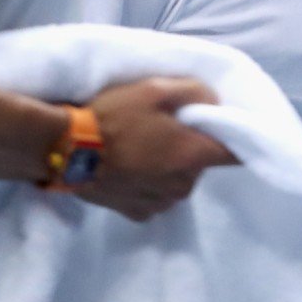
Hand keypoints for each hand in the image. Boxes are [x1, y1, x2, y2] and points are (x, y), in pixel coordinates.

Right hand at [75, 76, 238, 221]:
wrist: (65, 150)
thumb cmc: (114, 117)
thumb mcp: (155, 88)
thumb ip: (195, 92)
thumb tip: (214, 102)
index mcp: (193, 156)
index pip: (236, 153)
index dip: (232, 136)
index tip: (219, 124)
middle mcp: (184, 186)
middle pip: (200, 163)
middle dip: (187, 145)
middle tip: (161, 125)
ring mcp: (159, 204)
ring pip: (177, 180)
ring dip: (166, 165)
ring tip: (138, 146)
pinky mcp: (136, 213)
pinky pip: (154, 194)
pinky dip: (146, 181)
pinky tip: (126, 166)